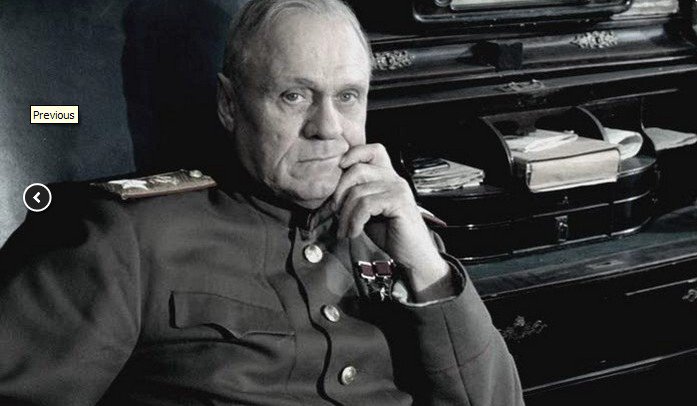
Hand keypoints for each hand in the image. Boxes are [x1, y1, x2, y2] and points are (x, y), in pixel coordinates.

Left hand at [332, 144, 452, 297]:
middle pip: (357, 169)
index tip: (338, 173)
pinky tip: (354, 233)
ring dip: (345, 215)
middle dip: (339, 193)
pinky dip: (355, 221)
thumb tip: (331, 194)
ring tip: (344, 230)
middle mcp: (394, 178)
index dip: (352, 155)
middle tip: (335, 214)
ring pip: (359, 191)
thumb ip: (356, 197)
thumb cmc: (390, 234)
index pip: (372, 150)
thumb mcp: (368, 212)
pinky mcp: (399, 202)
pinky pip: (366, 205)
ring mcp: (398, 188)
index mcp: (388, 176)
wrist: (413, 255)